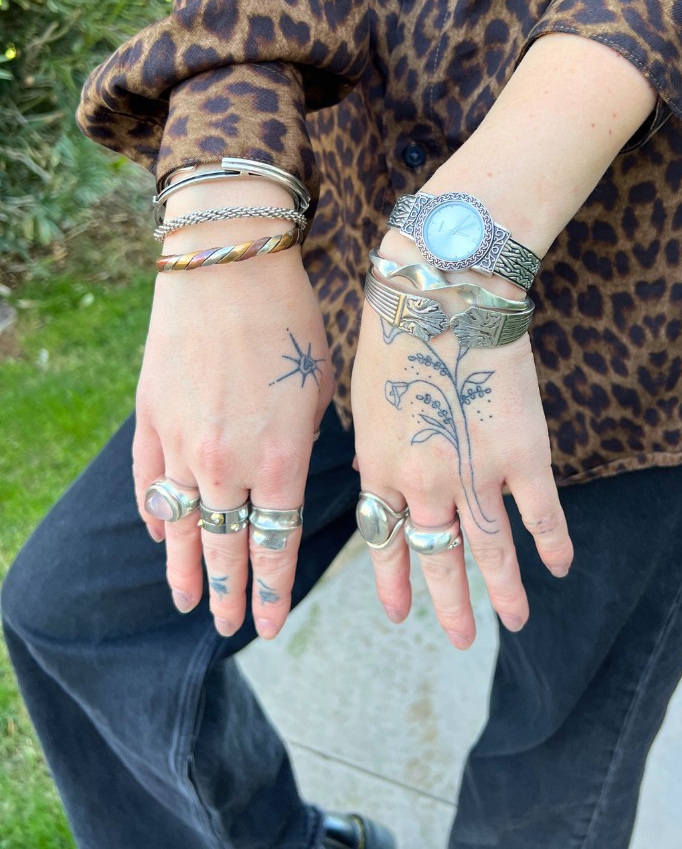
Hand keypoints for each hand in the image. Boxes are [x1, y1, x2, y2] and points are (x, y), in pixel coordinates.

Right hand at [133, 247, 333, 638]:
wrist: (229, 266)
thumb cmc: (290, 319)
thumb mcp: (320, 387)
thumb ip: (306, 441)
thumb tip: (292, 471)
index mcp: (281, 462)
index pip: (275, 547)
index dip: (274, 591)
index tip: (272, 624)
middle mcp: (226, 466)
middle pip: (224, 549)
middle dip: (230, 594)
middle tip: (230, 627)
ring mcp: (180, 445)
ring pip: (179, 528)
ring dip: (184, 570)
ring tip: (187, 602)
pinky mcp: (150, 419)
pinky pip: (148, 483)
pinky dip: (154, 514)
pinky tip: (159, 536)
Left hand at [350, 247, 573, 648]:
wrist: (443, 294)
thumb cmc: (394, 333)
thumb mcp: (363, 398)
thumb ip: (371, 450)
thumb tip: (370, 480)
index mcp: (380, 468)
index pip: (385, 540)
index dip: (394, 580)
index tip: (400, 614)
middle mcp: (424, 484)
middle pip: (438, 557)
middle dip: (448, 605)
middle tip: (458, 639)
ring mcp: (475, 475)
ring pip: (490, 552)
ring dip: (502, 593)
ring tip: (512, 623)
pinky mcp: (523, 455)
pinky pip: (540, 514)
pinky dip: (552, 544)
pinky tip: (559, 567)